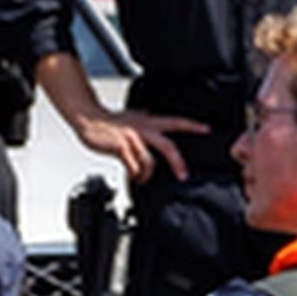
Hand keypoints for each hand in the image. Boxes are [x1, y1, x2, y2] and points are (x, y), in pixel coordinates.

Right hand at [71, 104, 208, 185]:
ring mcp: (132, 138)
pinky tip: (132, 176)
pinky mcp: (119, 147)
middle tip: (183, 175)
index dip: (192, 125)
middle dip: (178, 162)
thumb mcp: (134, 116)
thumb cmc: (111, 120)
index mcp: (149, 121)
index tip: (208, 129)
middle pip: (167, 145)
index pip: (176, 121)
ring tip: (144, 179)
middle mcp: (143, 128)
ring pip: (150, 160)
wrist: (88, 118)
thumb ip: (146, 120)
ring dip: (148, 174)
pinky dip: (134, 174)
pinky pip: (132, 165)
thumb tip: (155, 119)